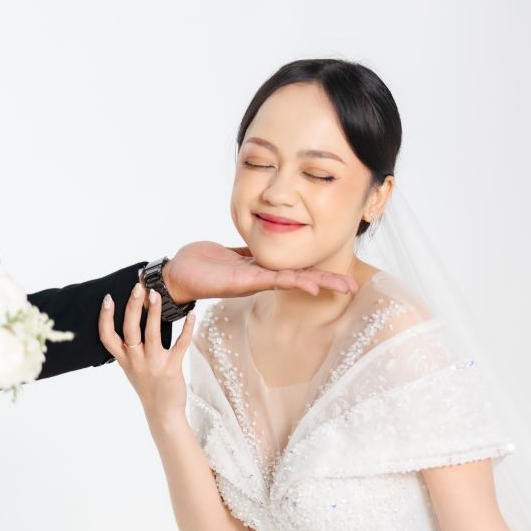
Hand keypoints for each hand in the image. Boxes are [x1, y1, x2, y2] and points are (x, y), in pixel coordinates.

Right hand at [99, 283, 196, 426]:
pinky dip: (187, 328)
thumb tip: (135, 317)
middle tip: (137, 288)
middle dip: (132, 306)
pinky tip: (191, 315)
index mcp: (123, 359)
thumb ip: (130, 347)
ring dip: (154, 312)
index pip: (107, 337)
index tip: (108, 298)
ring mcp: (153, 364)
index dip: (105, 317)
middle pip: (129, 329)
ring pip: (152, 333)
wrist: (162, 413)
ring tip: (156, 294)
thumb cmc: (148, 386)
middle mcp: (135, 360)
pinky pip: (180, 344)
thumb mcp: (132, 368)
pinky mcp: (172, 368)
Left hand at [163, 241, 358, 305]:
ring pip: (293, 280)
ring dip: (319, 283)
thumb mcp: (230, 252)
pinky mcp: (245, 280)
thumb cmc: (200, 263)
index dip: (317, 271)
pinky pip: (274, 279)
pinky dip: (294, 281)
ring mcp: (255, 280)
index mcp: (259, 269)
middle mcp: (261, 277)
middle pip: (301, 278)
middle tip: (353, 286)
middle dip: (327, 281)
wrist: (176, 272)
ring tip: (343, 286)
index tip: (338, 273)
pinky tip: (312, 285)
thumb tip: (261, 244)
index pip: (294, 269)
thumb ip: (248, 250)